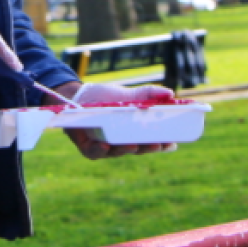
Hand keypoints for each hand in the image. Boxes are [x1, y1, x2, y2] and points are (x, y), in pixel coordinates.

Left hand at [60, 82, 177, 159]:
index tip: (172, 143)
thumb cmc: (103, 98)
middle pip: (138, 149)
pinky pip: (95, 153)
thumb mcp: (127, 94)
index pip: (151, 141)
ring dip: (127, 150)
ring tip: (135, 145)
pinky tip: (107, 145)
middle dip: (149, 148)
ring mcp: (105, 146)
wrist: (75, 96)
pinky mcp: (88, 148)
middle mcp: (121, 142)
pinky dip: (101, 150)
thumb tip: (170, 93)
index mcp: (132, 132)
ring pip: (118, 152)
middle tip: (159, 144)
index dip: (162, 144)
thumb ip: (148, 94)